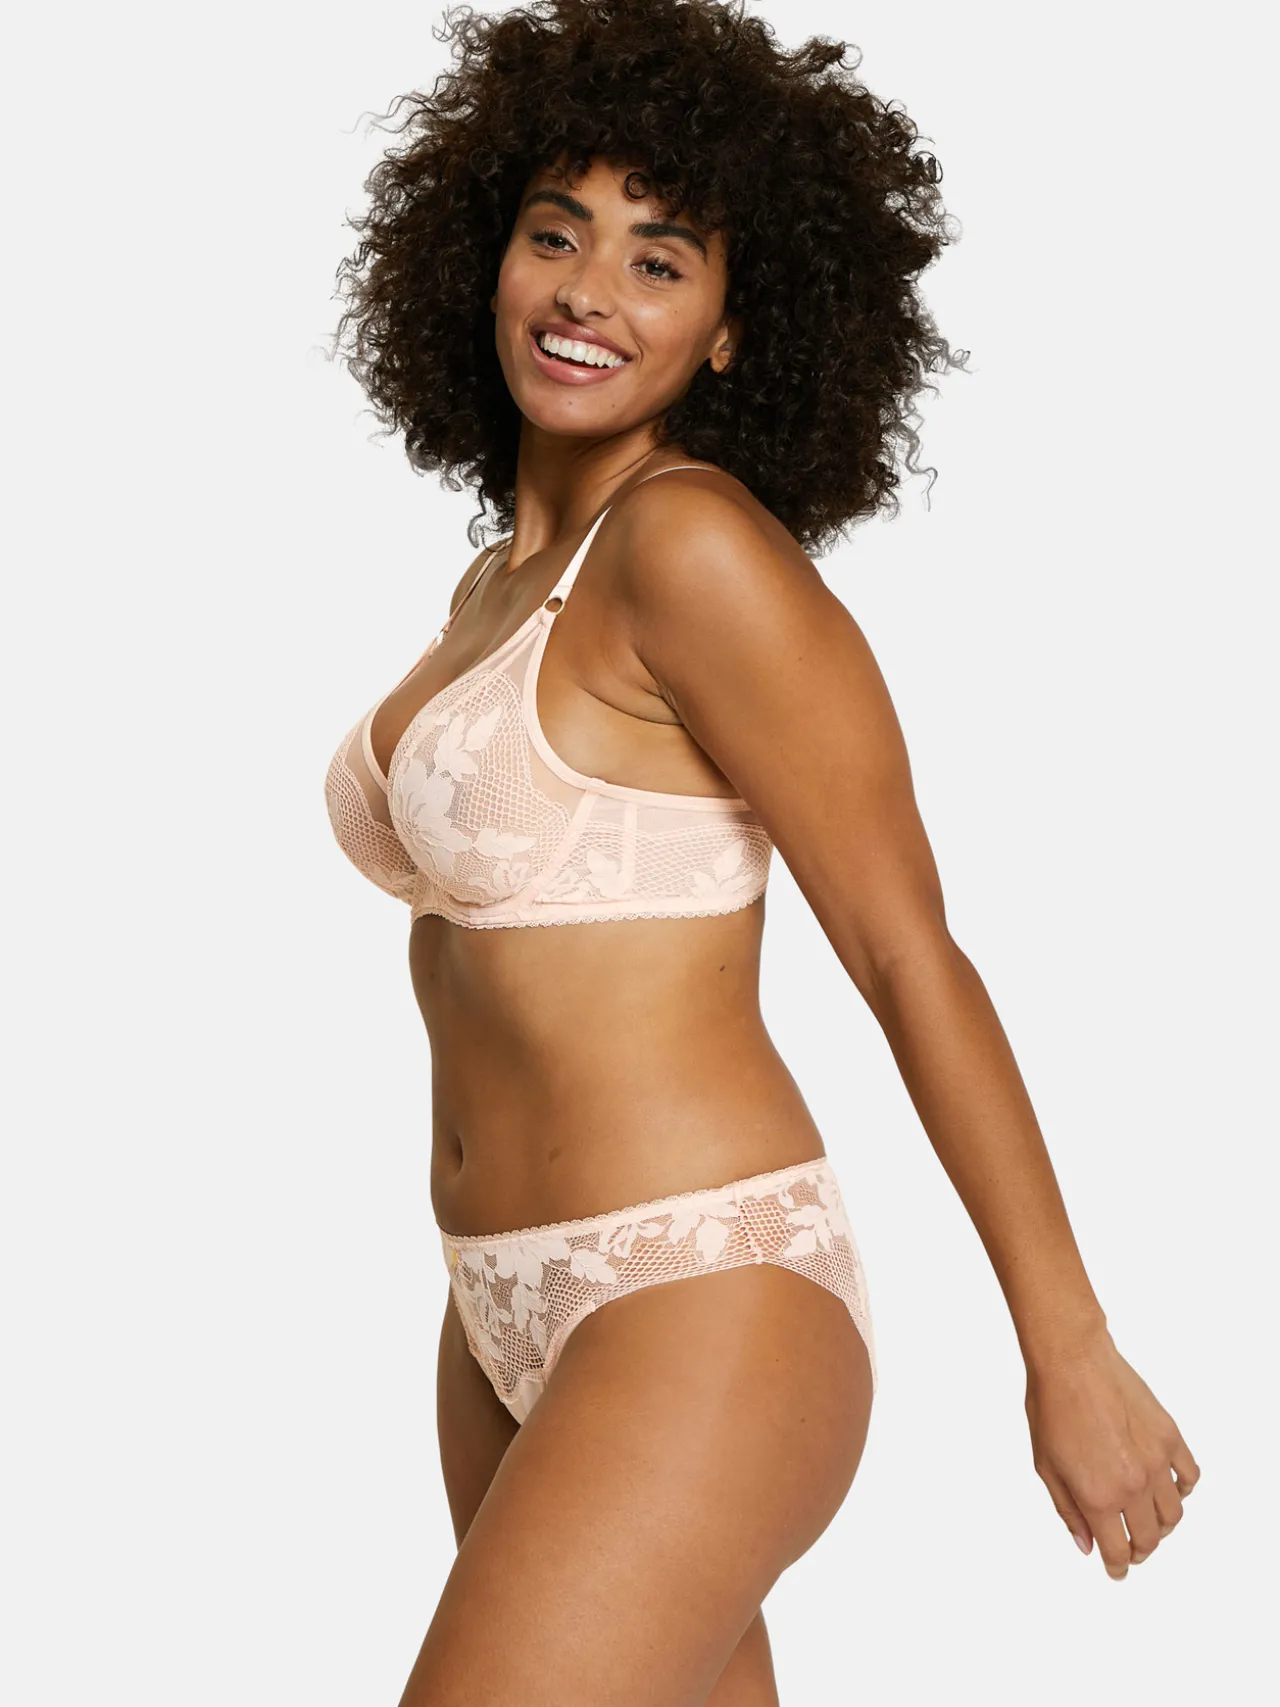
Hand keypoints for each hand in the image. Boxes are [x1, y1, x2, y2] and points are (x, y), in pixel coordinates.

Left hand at [1024, 1326, 1199, 1579]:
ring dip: (1163, 1527)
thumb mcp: (1045, 1466)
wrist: (1072, 1360)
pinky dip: (1183, 1490)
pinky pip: (1189, 1476)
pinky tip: (1168, 1489)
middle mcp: (1133, 1484)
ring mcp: (1156, 1461)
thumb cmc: (1050, 1407)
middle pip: (1150, 1539)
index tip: (1116, 1570)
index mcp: (1098, 1496)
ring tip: (1148, 1523)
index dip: (1117, 1567)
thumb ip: (1068, 1511)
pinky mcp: (1170, 1437)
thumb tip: (1087, 1545)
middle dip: (1140, 1551)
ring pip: (1174, 1514)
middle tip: (1130, 1549)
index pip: (1118, 1552)